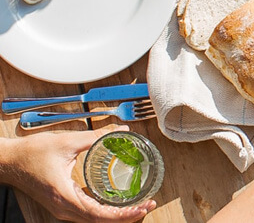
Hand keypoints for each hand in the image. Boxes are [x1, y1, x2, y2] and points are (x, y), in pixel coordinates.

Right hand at [1, 125, 155, 221]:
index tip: (143, 206)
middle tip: (148, 204)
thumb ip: (96, 137)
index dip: (124, 214)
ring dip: (118, 216)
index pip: (100, 214)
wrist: (9, 161)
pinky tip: (120, 205)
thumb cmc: (30, 154)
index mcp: (65, 196)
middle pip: (101, 221)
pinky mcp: (62, 205)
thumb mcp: (66, 142)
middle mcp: (64, 208)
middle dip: (127, 216)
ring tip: (139, 206)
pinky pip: (88, 215)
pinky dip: (106, 213)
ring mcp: (63, 209)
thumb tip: (122, 131)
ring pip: (95, 220)